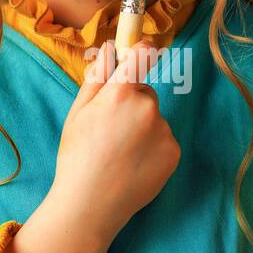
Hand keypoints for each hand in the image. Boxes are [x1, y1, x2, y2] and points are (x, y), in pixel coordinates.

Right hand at [3, 40, 180, 252]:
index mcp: (120, 94)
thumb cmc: (77, 156)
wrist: (91, 205)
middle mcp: (148, 108)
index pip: (141, 56)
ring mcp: (164, 131)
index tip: (144, 48)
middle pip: (145, 93)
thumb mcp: (78, 112)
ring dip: (142, 128)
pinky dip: (152, 148)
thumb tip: (110, 47)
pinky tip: (133, 164)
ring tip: (120, 152)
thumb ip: (97, 76)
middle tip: (110, 129)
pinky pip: (163, 139)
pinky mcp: (174, 152)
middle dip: (132, 102)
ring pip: (154, 118)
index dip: (142, 50)